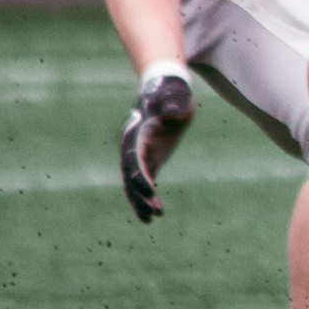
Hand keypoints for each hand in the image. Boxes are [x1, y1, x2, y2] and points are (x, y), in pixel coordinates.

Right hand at [118, 61, 197, 222]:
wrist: (167, 88)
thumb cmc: (173, 91)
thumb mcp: (177, 96)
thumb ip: (173, 104)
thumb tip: (172, 114)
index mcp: (138, 133)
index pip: (135, 158)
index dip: (141, 175)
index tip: (150, 191)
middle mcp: (133, 145)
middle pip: (131, 174)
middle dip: (140, 194)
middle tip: (154, 212)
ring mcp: (140, 153)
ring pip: (134, 182)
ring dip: (141, 201)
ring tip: (151, 220)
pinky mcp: (149, 158)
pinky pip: (144, 181)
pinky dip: (146, 196)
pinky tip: (154, 212)